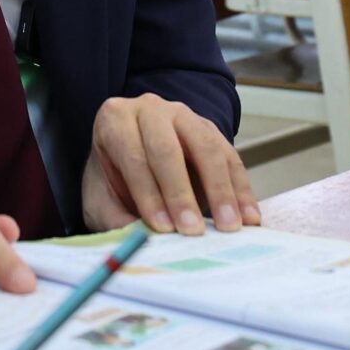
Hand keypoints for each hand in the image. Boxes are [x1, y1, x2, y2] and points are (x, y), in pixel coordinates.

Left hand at [81, 94, 258, 235]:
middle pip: (168, 149)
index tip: (162, 228)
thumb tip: (137, 241)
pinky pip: (230, 158)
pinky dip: (241, 190)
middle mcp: (149, 109)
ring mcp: (184, 115)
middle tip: (193, 231)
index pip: (133, 157)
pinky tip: (248, 218)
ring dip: (221, 192)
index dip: (148, 195)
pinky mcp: (211, 129)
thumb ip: (116, 220)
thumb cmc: (114, 181)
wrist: (133, 162)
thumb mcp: (101, 201)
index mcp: (114, 119)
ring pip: (206, 149)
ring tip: (229, 227)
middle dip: (181, 194)